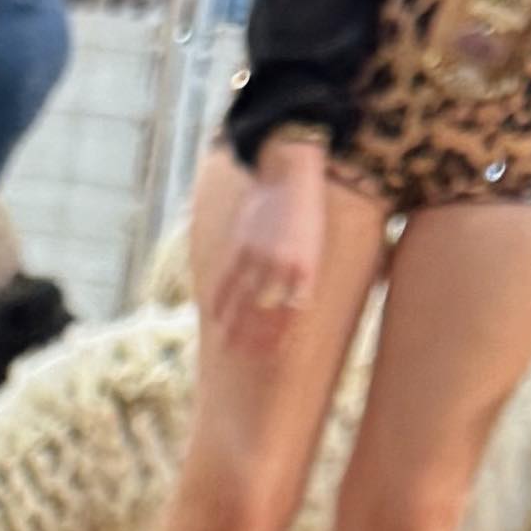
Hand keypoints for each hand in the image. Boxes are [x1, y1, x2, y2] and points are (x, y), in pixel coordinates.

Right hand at [216, 155, 323, 342]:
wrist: (289, 173)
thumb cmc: (307, 212)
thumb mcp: (315, 246)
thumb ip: (305, 277)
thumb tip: (298, 304)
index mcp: (305, 269)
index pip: (290, 314)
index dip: (279, 336)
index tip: (272, 354)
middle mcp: (281, 266)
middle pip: (264, 313)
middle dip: (254, 339)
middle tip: (247, 357)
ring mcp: (257, 256)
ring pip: (242, 300)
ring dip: (234, 326)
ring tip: (227, 345)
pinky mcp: (240, 245)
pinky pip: (226, 280)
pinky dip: (220, 300)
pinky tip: (215, 316)